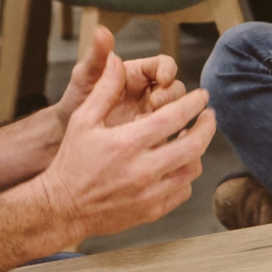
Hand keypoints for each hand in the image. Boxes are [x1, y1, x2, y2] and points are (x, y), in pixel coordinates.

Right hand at [39, 53, 215, 239]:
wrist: (62, 208)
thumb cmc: (72, 161)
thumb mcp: (82, 120)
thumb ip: (104, 90)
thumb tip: (117, 61)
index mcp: (128, 143)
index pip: (175, 117)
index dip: (194, 103)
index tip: (202, 96)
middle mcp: (143, 169)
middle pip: (194, 144)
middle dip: (208, 125)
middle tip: (209, 115)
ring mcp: (150, 193)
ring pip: (192, 169)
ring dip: (198, 150)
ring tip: (192, 137)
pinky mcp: (152, 210)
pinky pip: (183, 191)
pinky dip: (186, 175)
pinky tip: (178, 164)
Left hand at [52, 26, 184, 131]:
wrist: (67, 132)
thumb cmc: (75, 100)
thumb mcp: (84, 77)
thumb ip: (96, 56)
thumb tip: (102, 30)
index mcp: (137, 74)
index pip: (163, 65)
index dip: (168, 69)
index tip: (164, 77)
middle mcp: (148, 92)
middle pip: (175, 88)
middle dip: (171, 95)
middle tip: (155, 103)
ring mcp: (150, 115)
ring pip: (175, 111)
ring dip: (170, 116)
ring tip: (147, 123)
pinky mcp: (151, 136)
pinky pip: (167, 133)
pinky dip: (165, 135)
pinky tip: (151, 139)